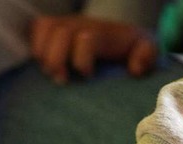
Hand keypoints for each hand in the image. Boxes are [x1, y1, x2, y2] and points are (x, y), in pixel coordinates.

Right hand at [31, 14, 157, 83]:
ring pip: (43, 27)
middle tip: (63, 80)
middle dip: (57, 59)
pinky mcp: (54, 30)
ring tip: (51, 72)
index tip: (88, 76)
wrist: (124, 36)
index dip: (82, 59)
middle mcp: (81, 25)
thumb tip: (134, 70)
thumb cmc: (133, 48)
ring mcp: (66, 24)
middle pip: (59, 32)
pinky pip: (35, 28)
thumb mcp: (148, 50)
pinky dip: (34, 45)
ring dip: (43, 53)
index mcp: (103, 32)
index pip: (85, 38)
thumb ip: (146, 56)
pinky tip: (42, 64)